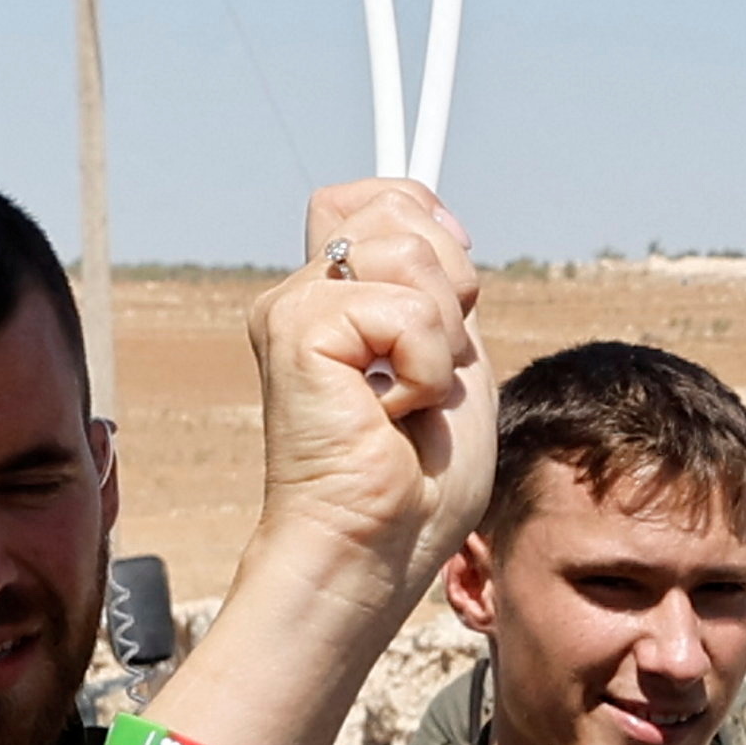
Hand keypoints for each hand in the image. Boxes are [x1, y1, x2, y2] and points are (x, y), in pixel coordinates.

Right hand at [245, 177, 491, 595]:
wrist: (377, 549)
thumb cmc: (416, 482)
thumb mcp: (451, 357)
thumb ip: (440, 288)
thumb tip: (438, 217)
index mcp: (337, 294)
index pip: (383, 195)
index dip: (432, 224)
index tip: (452, 300)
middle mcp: (304, 290)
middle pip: (402, 207)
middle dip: (452, 288)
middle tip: (425, 372)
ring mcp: (293, 306)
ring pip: (412, 253)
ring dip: (442, 341)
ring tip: (406, 400)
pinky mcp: (296, 330)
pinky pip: (407, 310)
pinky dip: (426, 370)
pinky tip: (389, 415)